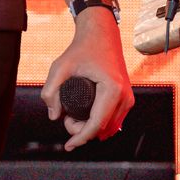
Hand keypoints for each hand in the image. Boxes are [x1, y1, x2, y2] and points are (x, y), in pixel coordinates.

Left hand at [41, 9, 133, 149]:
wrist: (101, 34)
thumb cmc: (81, 48)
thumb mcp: (60, 66)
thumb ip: (50, 90)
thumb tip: (53, 116)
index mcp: (112, 89)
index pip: (96, 125)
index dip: (80, 138)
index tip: (67, 145)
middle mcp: (125, 97)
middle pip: (103, 129)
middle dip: (82, 132)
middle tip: (65, 118)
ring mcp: (129, 98)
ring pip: (110, 128)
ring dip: (91, 130)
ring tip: (72, 117)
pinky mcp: (127, 98)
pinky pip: (115, 121)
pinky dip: (100, 125)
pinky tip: (85, 122)